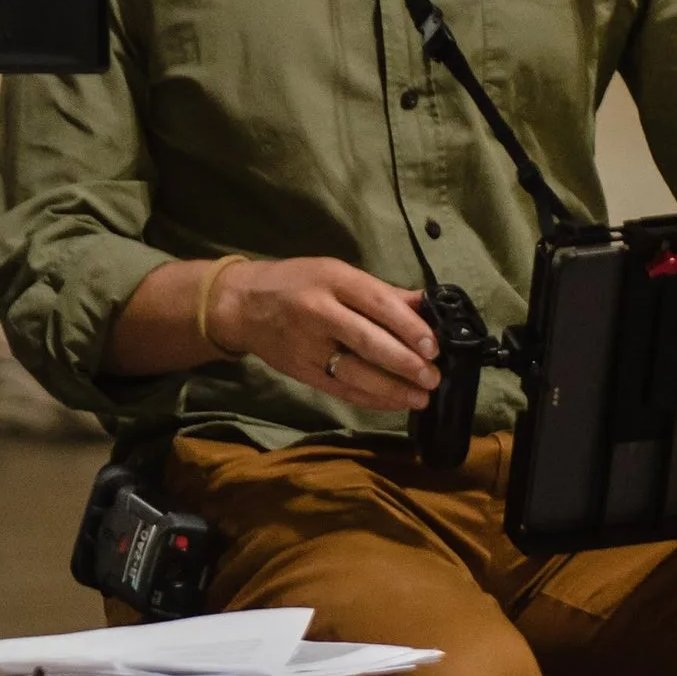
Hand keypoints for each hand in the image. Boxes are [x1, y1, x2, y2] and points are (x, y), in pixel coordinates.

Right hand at [212, 255, 437, 410]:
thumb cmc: (298, 283)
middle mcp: (318, 312)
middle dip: (404, 362)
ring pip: (354, 371)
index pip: (377, 304)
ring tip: (420, 397)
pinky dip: (369, 398)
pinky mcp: (300, 371)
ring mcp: (306, 345)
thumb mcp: (337, 273)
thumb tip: (427, 303)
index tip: (434, 346)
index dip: (408, 327)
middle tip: (432, 377)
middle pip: (367, 341)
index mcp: (332, 280)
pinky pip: (340, 388)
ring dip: (391, 388)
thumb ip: (381, 291)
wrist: (242, 305)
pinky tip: (393, 402)